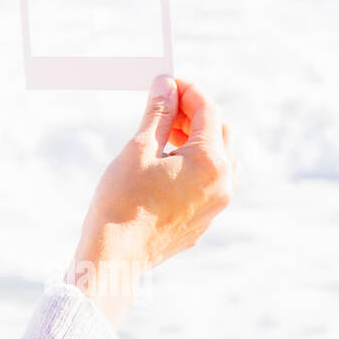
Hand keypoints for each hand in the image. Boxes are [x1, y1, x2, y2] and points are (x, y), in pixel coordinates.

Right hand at [65, 75, 235, 326]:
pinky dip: (192, 164)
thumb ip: (158, 114)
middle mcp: (223, 184)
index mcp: (211, 162)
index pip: (208, 110)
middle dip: (194, 113)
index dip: (187, 89)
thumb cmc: (122, 202)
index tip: (165, 81)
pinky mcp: (202, 221)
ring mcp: (215, 206)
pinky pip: (207, 182)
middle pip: (219, 133)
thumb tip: (166, 84)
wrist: (115, 258)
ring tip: (161, 132)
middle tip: (164, 103)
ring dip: (195, 139)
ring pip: (217, 159)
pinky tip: (163, 163)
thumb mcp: (138, 149)